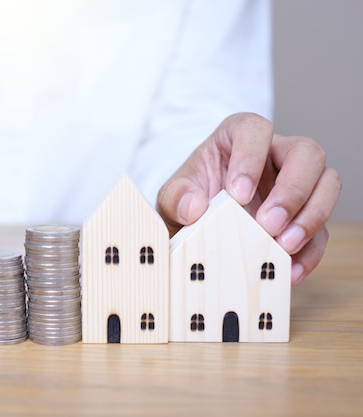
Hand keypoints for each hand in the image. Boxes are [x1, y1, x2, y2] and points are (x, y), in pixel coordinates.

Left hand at [157, 113, 340, 284]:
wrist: (195, 223)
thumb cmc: (189, 196)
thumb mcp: (173, 195)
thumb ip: (176, 197)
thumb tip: (193, 208)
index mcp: (240, 137)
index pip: (256, 129)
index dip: (251, 157)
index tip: (237, 193)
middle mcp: (275, 154)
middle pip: (307, 152)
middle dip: (292, 190)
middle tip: (268, 224)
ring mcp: (295, 183)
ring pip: (327, 184)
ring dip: (310, 217)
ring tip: (283, 245)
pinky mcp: (303, 215)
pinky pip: (322, 229)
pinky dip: (310, 251)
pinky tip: (290, 270)